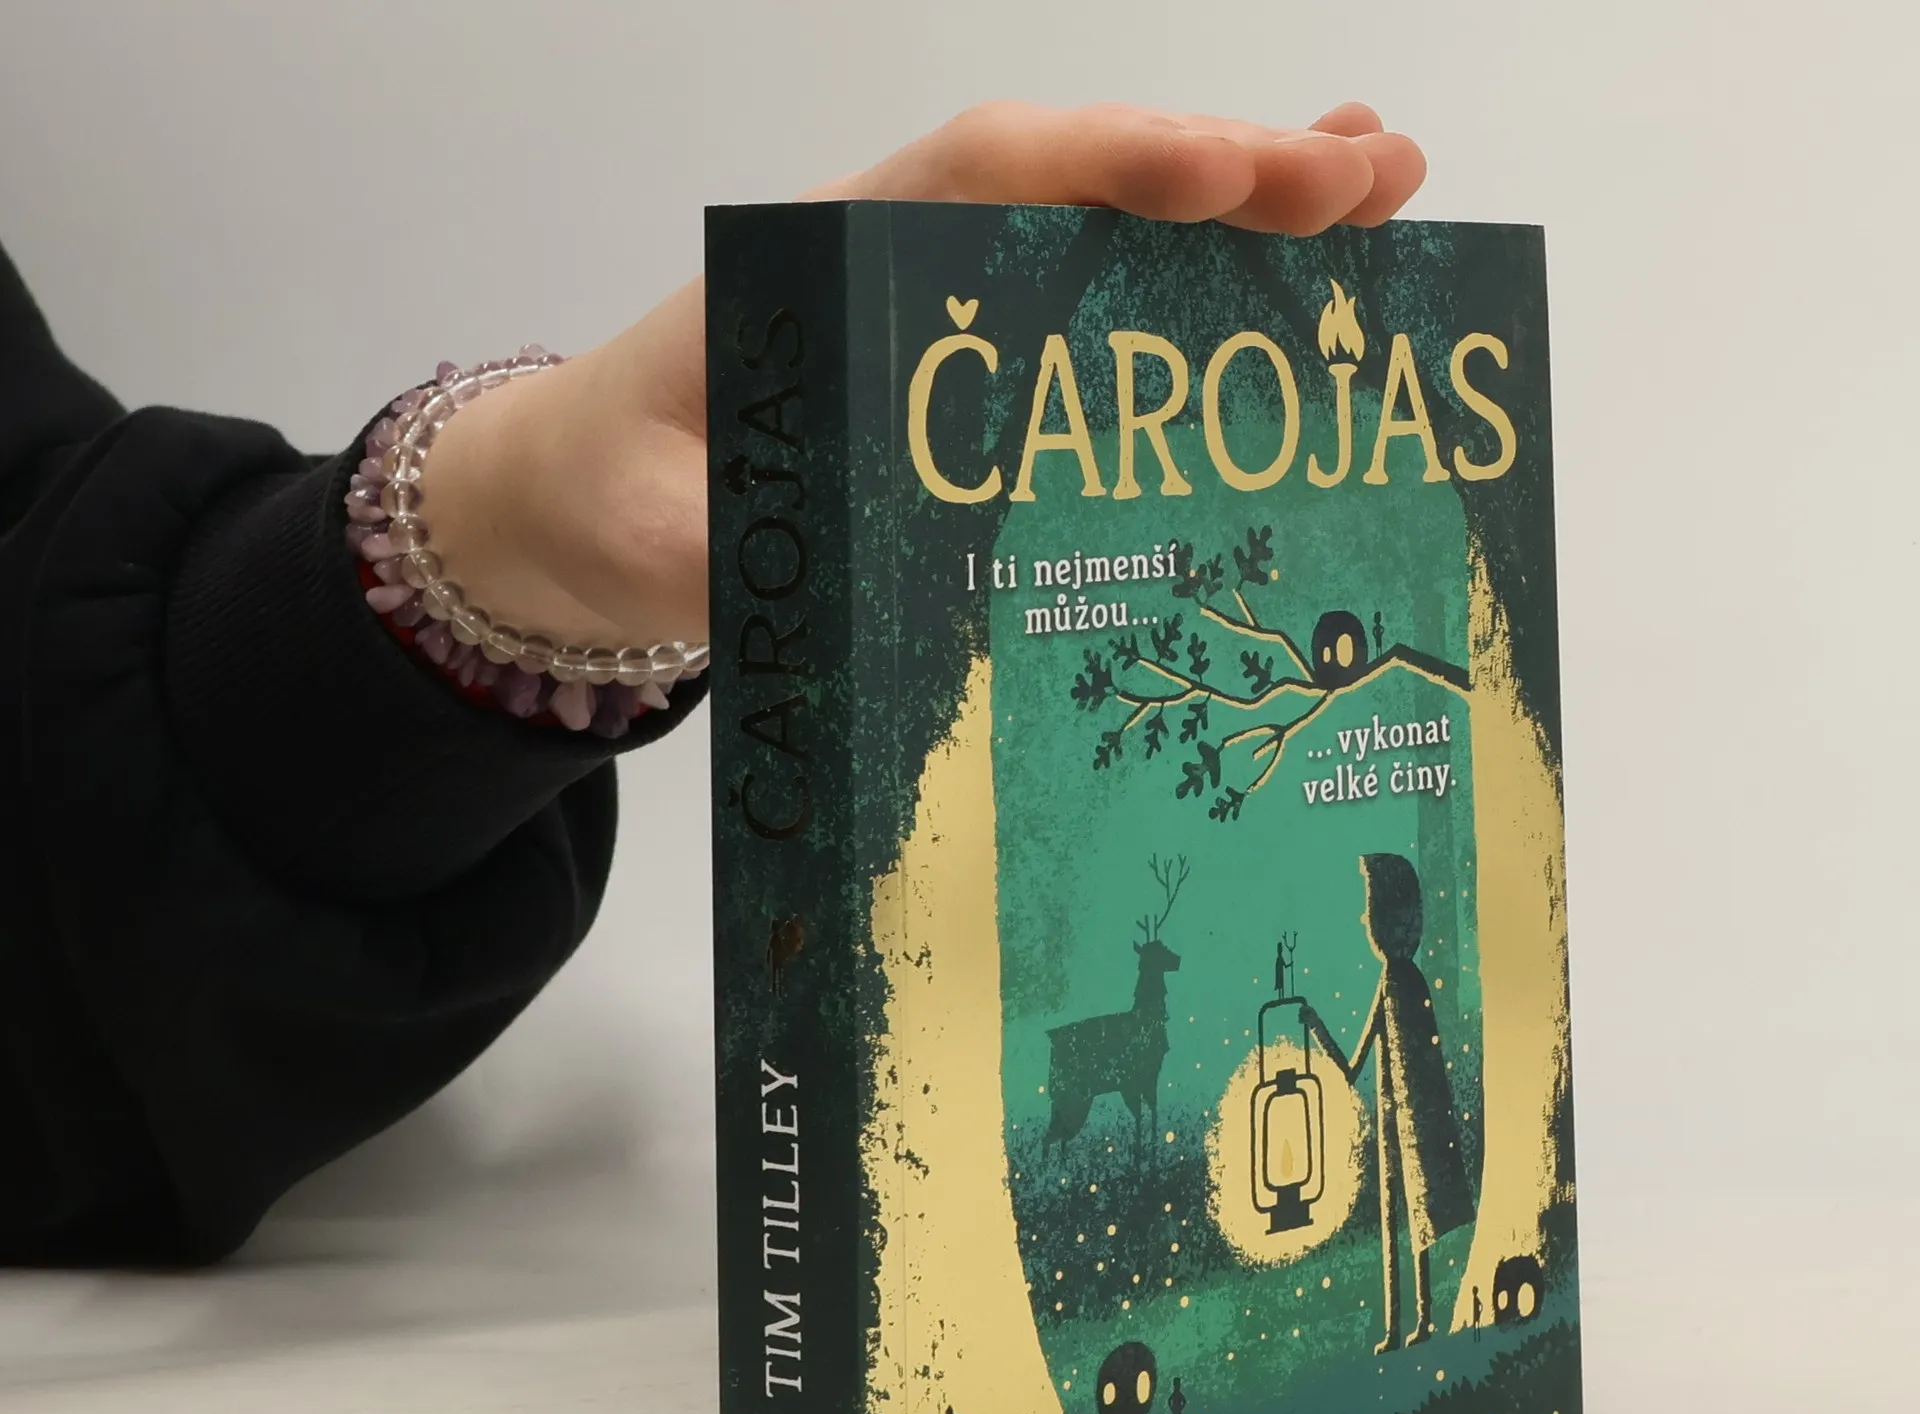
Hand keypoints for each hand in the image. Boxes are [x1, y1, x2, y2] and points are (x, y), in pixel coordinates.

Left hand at [419, 101, 1425, 653]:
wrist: (586, 502)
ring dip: (1248, 210)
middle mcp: (907, 260)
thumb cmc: (615, 490)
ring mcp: (951, 309)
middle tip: (1375, 174)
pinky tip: (1294, 290)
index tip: (1220, 175)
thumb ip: (726, 543)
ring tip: (1386, 191)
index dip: (1104, 167)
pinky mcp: (977, 370)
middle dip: (1227, 171)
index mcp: (829, 264)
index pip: (978, 178)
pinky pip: (1099, 311)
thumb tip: (821, 574)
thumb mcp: (654, 526)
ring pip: (1110, 232)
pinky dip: (1199, 292)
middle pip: (1079, 182)